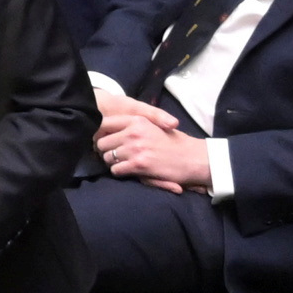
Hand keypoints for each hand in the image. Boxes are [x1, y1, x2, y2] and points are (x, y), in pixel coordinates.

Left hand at [94, 97, 212, 188]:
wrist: (192, 158)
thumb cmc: (174, 143)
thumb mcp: (154, 125)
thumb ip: (133, 125)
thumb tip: (107, 129)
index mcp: (137, 120)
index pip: (105, 123)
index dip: (101, 133)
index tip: (106, 140)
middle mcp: (134, 132)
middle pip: (102, 143)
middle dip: (106, 150)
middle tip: (115, 154)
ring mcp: (135, 148)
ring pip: (107, 157)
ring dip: (113, 162)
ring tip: (124, 163)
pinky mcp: (138, 164)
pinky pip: (116, 170)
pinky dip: (120, 172)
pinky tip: (130, 171)